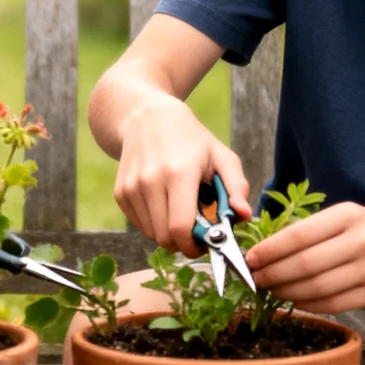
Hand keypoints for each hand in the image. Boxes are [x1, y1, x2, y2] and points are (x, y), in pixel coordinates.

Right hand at [111, 96, 251, 256]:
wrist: (147, 118)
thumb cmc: (191, 140)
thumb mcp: (221, 156)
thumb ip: (237, 186)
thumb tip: (244, 216)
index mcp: (179, 173)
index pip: (180, 228)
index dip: (193, 246)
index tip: (205, 244)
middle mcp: (150, 181)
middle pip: (165, 237)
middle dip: (183, 243)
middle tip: (196, 233)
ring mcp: (132, 187)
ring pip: (151, 234)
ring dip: (169, 234)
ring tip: (181, 213)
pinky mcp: (120, 192)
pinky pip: (139, 225)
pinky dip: (154, 225)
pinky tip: (164, 206)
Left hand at [244, 202, 364, 312]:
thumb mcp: (344, 216)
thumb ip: (310, 230)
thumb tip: (266, 250)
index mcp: (347, 216)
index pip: (299, 236)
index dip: (270, 250)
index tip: (251, 259)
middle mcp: (360, 241)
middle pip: (306, 264)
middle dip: (274, 274)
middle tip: (256, 279)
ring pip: (318, 288)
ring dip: (288, 292)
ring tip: (272, 290)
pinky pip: (335, 304)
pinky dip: (310, 304)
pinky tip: (296, 300)